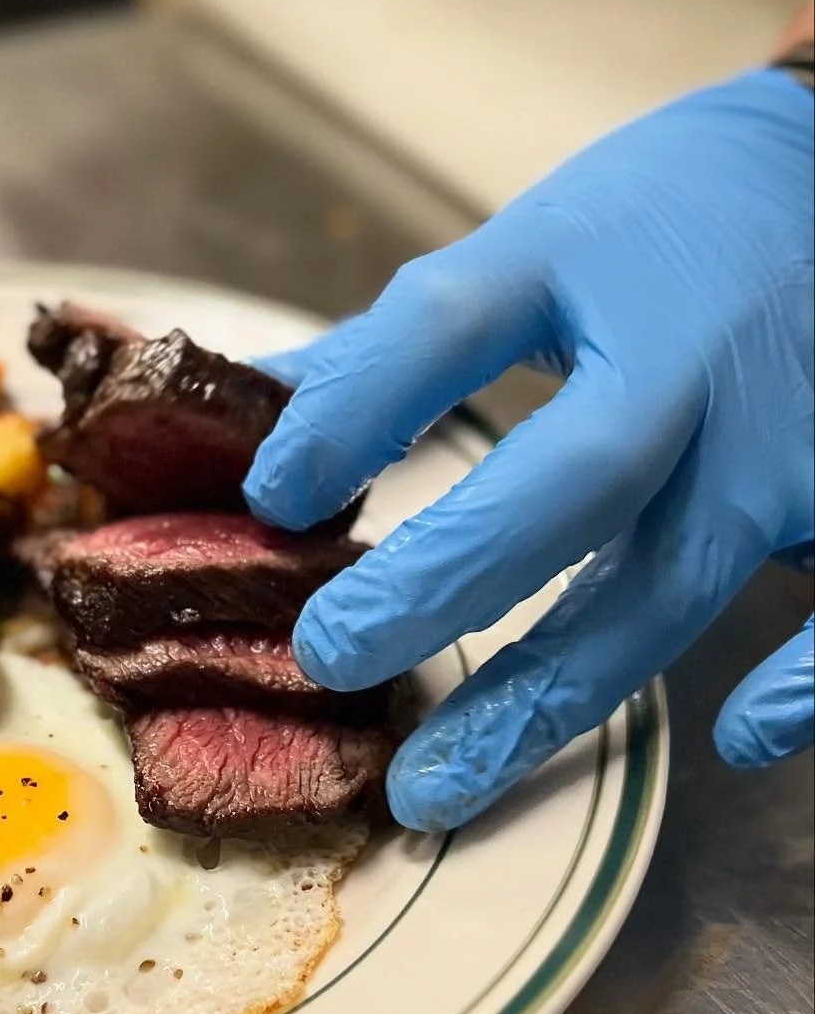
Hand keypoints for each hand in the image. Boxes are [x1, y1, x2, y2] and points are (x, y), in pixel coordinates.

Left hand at [243, 69, 813, 831]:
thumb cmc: (658, 225)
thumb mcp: (528, 247)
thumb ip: (394, 347)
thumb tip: (253, 413)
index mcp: (583, 260)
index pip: (448, 325)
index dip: (352, 412)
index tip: (269, 498)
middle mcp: (690, 354)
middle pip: (570, 480)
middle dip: (442, 580)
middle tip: (328, 658)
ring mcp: (790, 434)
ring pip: (671, 583)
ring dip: (546, 697)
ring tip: (432, 787)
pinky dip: (805, 686)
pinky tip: (736, 743)